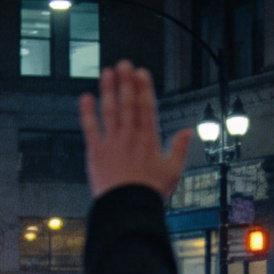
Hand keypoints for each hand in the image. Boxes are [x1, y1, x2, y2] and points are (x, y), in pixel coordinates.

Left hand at [79, 60, 193, 199]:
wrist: (128, 209)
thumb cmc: (151, 193)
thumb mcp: (173, 172)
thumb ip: (180, 149)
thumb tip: (188, 131)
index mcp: (149, 140)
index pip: (147, 107)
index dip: (143, 88)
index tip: (141, 72)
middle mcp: (130, 137)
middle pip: (128, 103)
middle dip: (126, 82)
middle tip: (123, 64)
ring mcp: (112, 143)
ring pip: (110, 111)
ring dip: (108, 90)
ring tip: (107, 72)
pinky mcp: (96, 153)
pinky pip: (90, 128)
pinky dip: (87, 112)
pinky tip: (85, 97)